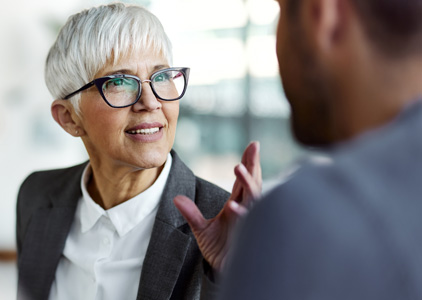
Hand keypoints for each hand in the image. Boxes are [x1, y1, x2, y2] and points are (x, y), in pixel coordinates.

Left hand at [173, 141, 261, 272]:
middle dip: (253, 165)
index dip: (248, 162)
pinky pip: (247, 223)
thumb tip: (176, 197)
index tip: (252, 145)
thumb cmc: (220, 249)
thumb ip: (191, 213)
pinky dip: (241, 214)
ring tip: (238, 168)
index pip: (243, 179)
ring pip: (253, 199)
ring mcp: (248, 221)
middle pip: (252, 183)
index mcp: (237, 203)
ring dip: (247, 184)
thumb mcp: (201, 229)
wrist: (226, 271)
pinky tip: (233, 206)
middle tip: (253, 147)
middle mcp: (245, 209)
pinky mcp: (247, 236)